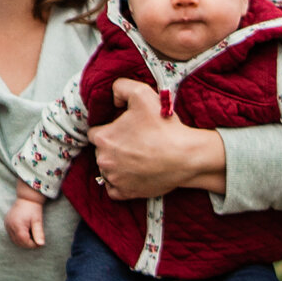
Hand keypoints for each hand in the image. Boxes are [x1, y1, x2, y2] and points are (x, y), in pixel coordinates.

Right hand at [3, 197, 45, 248]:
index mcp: (17, 225)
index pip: (24, 241)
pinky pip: (11, 235)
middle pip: (18, 242)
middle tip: (36, 241)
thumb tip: (41, 244)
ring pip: (14, 239)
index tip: (39, 244)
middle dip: (27, 244)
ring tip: (31, 237)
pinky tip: (25, 233)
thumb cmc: (33, 209)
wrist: (26, 198)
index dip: (32, 245)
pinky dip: (18, 237)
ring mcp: (7, 224)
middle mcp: (10, 225)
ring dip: (23, 241)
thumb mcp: (37, 221)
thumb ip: (39, 233)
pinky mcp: (6, 223)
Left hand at [91, 79, 227, 199]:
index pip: (95, 132)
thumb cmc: (163, 126)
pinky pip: (114, 189)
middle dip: (114, 146)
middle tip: (134, 141)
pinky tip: (132, 173)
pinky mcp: (125, 193)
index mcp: (103, 138)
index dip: (110, 128)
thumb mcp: (142, 93)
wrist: (185, 156)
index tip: (124, 129)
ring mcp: (114, 179)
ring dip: (117, 164)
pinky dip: (120, 183)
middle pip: (101, 151)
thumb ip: (120, 87)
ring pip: (107, 169)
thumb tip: (113, 98)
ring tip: (137, 157)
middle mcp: (104, 160)